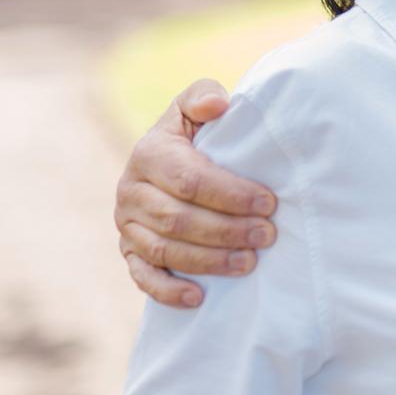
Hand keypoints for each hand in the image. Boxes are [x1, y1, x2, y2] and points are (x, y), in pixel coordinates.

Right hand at [114, 78, 278, 307]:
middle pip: (179, 219)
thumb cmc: (193, 134)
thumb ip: (203, 96)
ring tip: (250, 262)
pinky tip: (199, 298)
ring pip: (165, 249)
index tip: (269, 203)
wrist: (167, 162)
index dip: (230, 194)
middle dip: (227, 230)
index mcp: (148, 152)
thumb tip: (217, 106)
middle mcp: (130, 190)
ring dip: (209, 260)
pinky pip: (143, 277)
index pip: (189, 179)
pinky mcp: (128, 252)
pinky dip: (169, 291)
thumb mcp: (194, 107)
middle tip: (268, 235)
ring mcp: (126, 225)